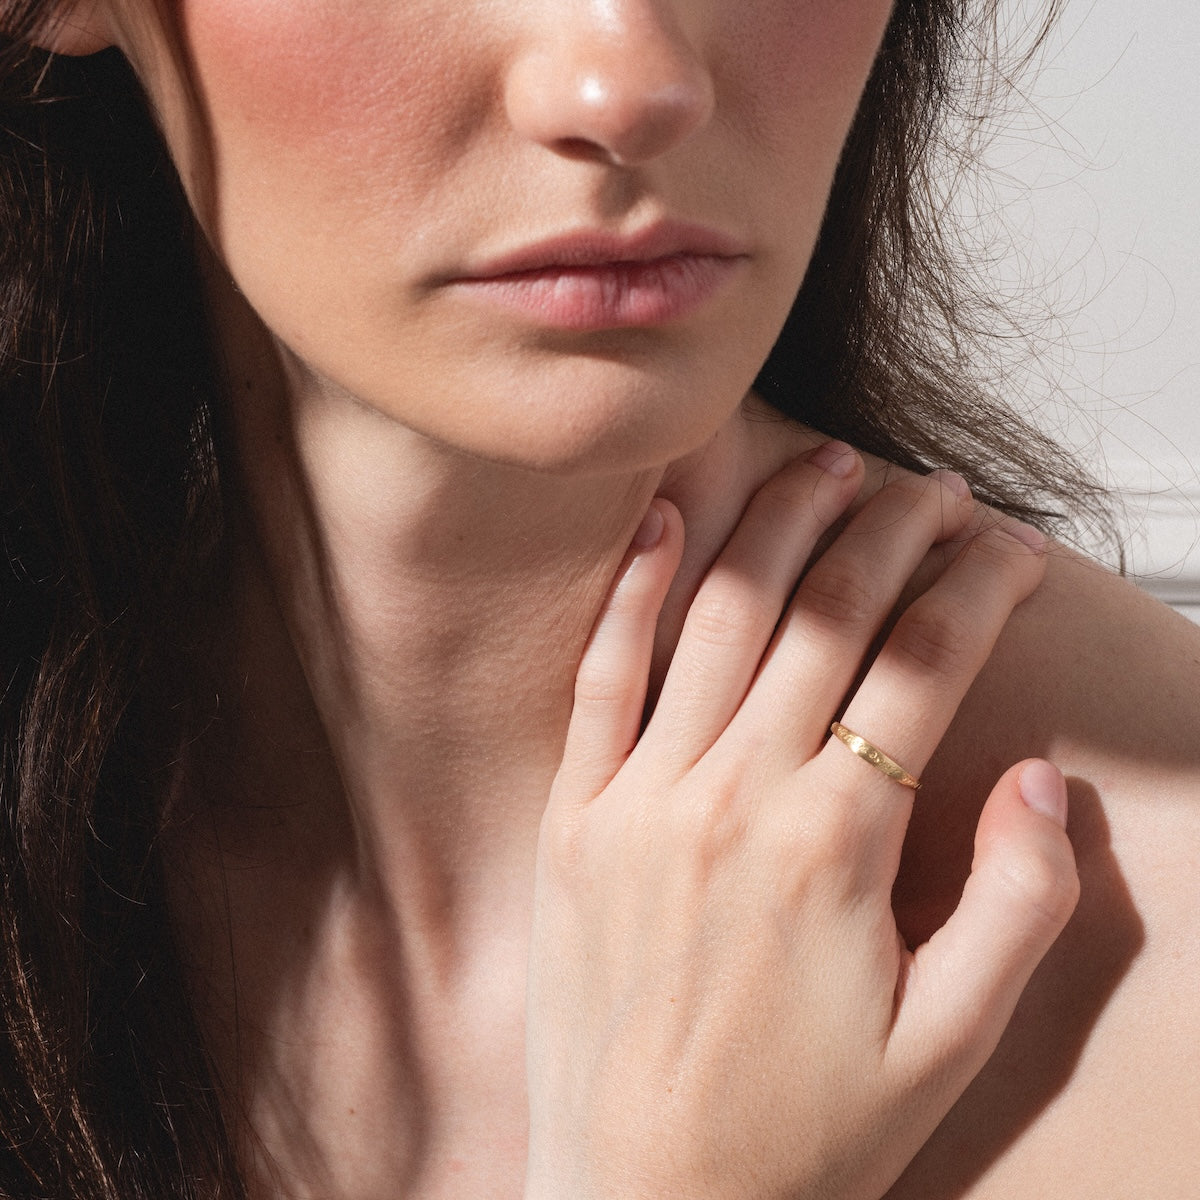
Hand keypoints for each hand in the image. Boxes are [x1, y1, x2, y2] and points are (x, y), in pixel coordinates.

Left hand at [525, 443, 1078, 1199]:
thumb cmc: (795, 1137)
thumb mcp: (950, 1045)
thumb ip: (1016, 903)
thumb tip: (1037, 781)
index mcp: (834, 846)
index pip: (922, 664)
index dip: (976, 587)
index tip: (1006, 548)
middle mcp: (733, 798)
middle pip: (829, 615)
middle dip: (892, 531)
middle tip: (932, 487)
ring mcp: (642, 799)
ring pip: (720, 617)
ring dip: (779, 526)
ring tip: (826, 467)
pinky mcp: (574, 818)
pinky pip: (602, 676)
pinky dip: (633, 591)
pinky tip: (665, 524)